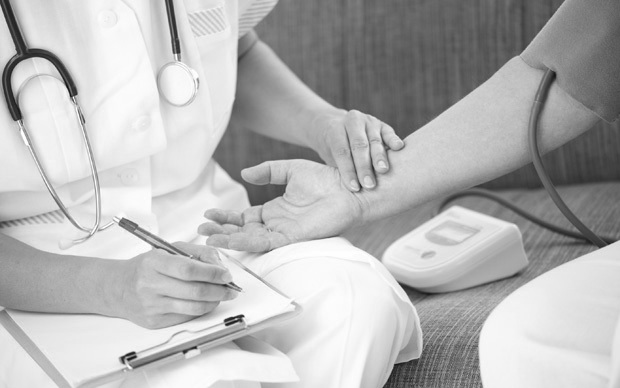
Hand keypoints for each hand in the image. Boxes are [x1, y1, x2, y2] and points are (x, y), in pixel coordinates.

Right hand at [108, 243, 237, 328]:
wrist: (118, 287)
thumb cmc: (147, 266)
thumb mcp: (169, 249)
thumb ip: (198, 253)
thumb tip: (220, 266)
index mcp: (153, 263)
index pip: (188, 269)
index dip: (212, 273)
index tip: (226, 275)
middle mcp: (150, 285)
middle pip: (194, 291)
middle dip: (219, 290)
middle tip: (230, 288)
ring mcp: (152, 306)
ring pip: (193, 307)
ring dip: (214, 302)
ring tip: (222, 295)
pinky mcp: (154, 322)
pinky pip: (186, 317)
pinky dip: (201, 310)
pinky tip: (206, 302)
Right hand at [198, 160, 363, 251]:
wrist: (348, 187)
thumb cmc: (326, 178)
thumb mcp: (290, 170)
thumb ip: (268, 171)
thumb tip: (245, 172)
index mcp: (274, 211)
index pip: (243, 219)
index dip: (225, 218)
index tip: (208, 215)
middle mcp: (276, 224)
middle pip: (242, 232)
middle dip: (221, 232)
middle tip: (201, 231)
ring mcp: (283, 232)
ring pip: (250, 240)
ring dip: (228, 241)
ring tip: (207, 239)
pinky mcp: (293, 238)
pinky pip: (265, 243)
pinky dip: (247, 243)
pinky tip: (230, 241)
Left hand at [310, 109, 403, 190]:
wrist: (340, 130)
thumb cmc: (334, 152)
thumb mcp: (329, 158)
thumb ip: (337, 169)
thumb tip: (345, 194)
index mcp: (335, 129)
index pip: (342, 151)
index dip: (348, 170)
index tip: (354, 188)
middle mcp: (352, 122)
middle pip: (358, 145)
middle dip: (364, 166)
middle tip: (369, 184)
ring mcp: (368, 122)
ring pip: (374, 140)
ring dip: (379, 157)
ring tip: (383, 171)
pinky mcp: (383, 125)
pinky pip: (389, 133)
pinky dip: (393, 140)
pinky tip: (399, 148)